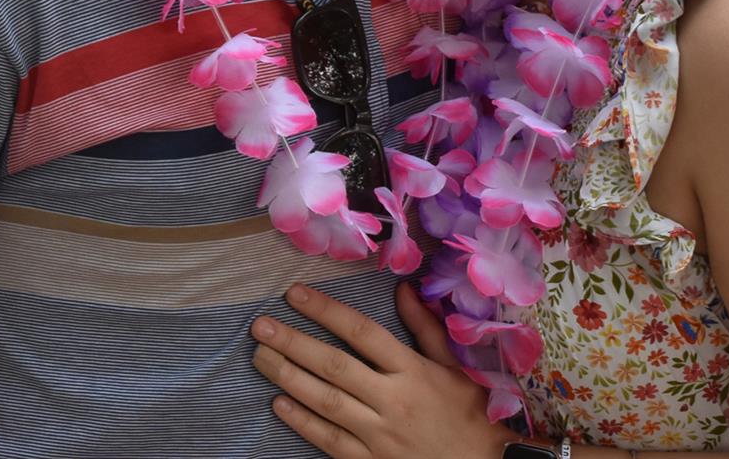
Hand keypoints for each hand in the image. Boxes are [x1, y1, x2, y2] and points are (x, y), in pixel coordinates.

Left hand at [251, 281, 513, 458]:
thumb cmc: (467, 413)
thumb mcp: (452, 366)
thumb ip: (424, 328)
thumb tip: (402, 287)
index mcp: (413, 370)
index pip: (362, 332)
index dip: (326, 311)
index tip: (294, 294)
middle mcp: (392, 399)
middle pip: (334, 365)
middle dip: (293, 343)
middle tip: (261, 325)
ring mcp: (379, 433)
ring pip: (326, 401)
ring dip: (289, 377)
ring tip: (260, 357)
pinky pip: (329, 440)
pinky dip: (303, 422)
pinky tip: (279, 404)